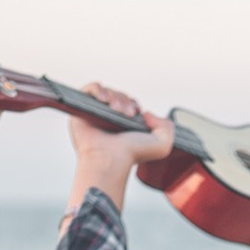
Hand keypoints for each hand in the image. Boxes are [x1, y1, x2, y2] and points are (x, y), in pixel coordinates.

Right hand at [64, 82, 174, 221]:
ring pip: (106, 92)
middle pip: (118, 96)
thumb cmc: (132, 155)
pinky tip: (104, 99)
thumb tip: (147, 113)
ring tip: (116, 110)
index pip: (128, 103)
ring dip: (114, 96)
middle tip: (126, 115)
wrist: (111, 160)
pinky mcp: (82, 110)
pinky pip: (89, 89)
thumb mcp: (163, 144)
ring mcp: (95, 114)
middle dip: (124, 100)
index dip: (132, 104)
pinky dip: (98, 89)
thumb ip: (167, 126)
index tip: (135, 115)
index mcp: (124, 124)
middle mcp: (109, 119)